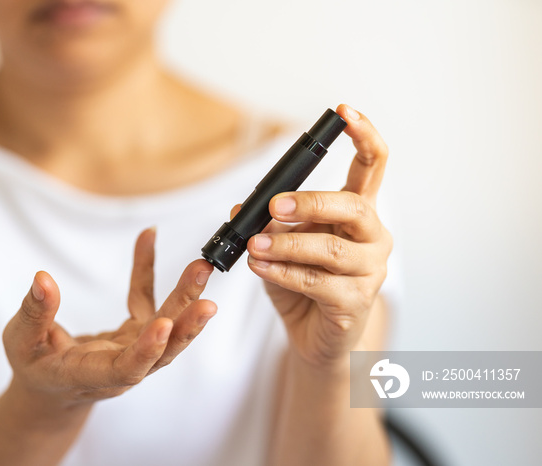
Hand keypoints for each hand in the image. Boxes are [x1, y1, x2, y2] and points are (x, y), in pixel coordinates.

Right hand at [2, 228, 215, 409]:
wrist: (50, 389)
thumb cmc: (33, 367)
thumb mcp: (20, 342)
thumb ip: (33, 313)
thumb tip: (42, 279)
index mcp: (89, 375)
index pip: (126, 369)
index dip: (147, 350)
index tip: (164, 324)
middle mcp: (120, 368)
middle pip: (162, 351)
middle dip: (185, 325)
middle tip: (207, 300)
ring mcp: (133, 350)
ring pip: (167, 327)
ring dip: (185, 298)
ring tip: (201, 268)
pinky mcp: (135, 334)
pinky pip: (145, 300)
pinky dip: (145, 270)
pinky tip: (147, 237)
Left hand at [242, 104, 391, 369]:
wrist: (313, 335)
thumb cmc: (302, 283)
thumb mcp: (280, 246)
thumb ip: (268, 224)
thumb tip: (242, 209)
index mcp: (358, 213)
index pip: (373, 166)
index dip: (364, 136)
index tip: (344, 112)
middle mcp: (372, 237)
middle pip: (354, 207)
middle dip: (311, 203)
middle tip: (275, 206)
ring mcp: (370, 270)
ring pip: (331, 250)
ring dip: (287, 245)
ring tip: (255, 245)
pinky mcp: (356, 301)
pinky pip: (317, 282)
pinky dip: (283, 272)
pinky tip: (261, 267)